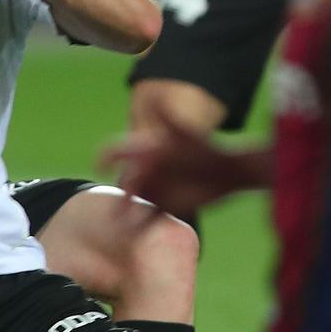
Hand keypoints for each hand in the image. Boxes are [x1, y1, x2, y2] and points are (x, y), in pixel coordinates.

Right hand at [99, 112, 250, 220]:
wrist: (228, 170)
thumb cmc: (206, 148)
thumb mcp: (187, 132)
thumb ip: (170, 117)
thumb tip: (155, 97)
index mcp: (146, 151)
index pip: (118, 151)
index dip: (106, 156)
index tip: (101, 165)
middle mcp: (146, 171)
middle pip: (125, 180)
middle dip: (122, 188)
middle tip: (126, 196)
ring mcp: (154, 189)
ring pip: (132, 201)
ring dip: (124, 211)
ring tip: (120, 221)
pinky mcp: (165, 206)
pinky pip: (147, 218)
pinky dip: (137, 226)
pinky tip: (132, 234)